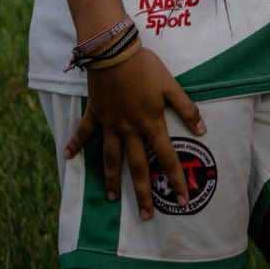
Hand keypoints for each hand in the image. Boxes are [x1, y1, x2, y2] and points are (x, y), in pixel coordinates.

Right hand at [65, 49, 204, 219]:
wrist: (114, 53)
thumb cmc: (146, 67)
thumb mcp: (171, 86)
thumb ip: (187, 109)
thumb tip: (202, 130)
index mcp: (151, 124)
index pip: (168, 158)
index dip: (176, 180)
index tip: (182, 200)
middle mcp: (130, 130)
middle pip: (138, 167)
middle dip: (143, 193)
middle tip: (145, 216)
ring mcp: (110, 124)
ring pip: (111, 159)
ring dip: (111, 179)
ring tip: (111, 198)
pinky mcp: (95, 114)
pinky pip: (84, 133)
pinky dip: (75, 144)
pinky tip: (67, 157)